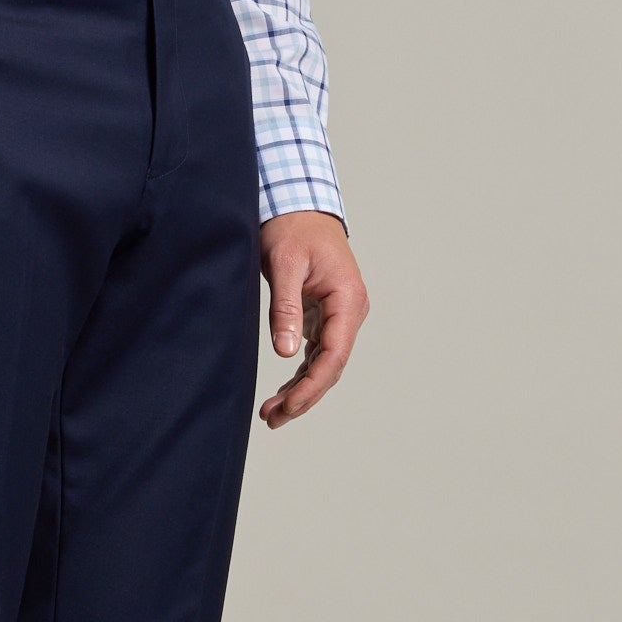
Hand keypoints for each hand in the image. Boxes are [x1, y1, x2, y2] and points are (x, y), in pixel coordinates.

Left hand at [258, 211, 367, 427]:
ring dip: (301, 389)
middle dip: (304, 396)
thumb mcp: (284, 264)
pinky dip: (300, 372)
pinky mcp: (324, 314)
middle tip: (272, 418)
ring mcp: (338, 314)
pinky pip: (317, 352)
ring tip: (272, 413)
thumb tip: (286, 353)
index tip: (289, 406)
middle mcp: (349, 311)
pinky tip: (283, 391)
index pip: (335, 354)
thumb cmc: (293, 227)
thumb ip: (286, 308)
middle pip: (331, 366)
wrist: (298, 203)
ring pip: (324, 363)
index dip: (312, 386)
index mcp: (348, 299)